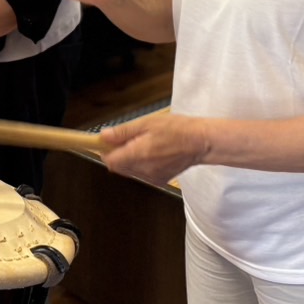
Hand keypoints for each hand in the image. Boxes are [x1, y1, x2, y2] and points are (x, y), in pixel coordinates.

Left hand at [97, 112, 212, 187]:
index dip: (105, 150)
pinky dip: (141, 164)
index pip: (110, 161)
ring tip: (144, 143)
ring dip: (129, 158)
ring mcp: (152, 177)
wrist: (200, 142)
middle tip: (128, 138)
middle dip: (118, 153)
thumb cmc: (177, 129)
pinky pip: (141, 173)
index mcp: (139, 154)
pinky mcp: (159, 180)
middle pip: (118, 167)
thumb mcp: (147, 123)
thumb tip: (103, 136)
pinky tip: (152, 152)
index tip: (107, 141)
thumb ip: (123, 132)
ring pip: (129, 170)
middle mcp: (144, 170)